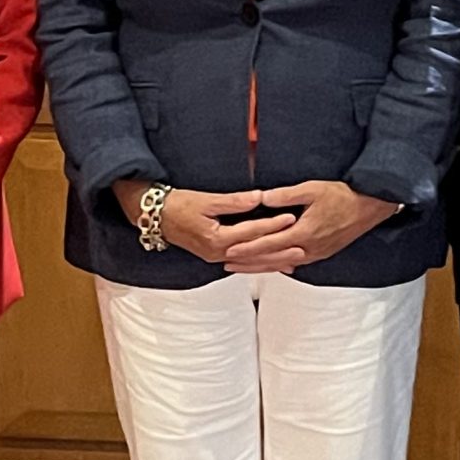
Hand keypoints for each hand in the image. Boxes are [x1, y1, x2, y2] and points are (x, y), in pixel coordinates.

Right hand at [116, 180, 291, 265]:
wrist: (156, 217)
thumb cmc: (179, 204)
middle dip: (279, 250)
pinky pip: (242, 261)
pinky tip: (273, 262)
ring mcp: (216, 257)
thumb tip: (259, 197)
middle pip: (254, 253)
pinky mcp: (215, 255)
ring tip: (294, 259)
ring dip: (272, 261)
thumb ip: (234, 201)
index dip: (272, 224)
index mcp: (216, 238)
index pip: (250, 232)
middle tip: (302, 247)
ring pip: (250, 261)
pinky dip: (259, 261)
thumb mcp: (207, 200)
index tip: (290, 217)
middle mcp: (217, 252)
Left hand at [220, 181, 399, 273]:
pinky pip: (295, 262)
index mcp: (303, 234)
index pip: (268, 244)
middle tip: (227, 263)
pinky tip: (271, 266)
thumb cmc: (342, 196)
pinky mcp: (322, 253)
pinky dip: (279, 264)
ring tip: (242, 267)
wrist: (370, 207)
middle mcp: (308, 249)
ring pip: (282, 264)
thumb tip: (262, 197)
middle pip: (272, 259)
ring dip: (261, 266)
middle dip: (248, 262)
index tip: (229, 250)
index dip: (246, 248)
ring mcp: (316, 254)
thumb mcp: (312, 189)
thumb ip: (285, 195)